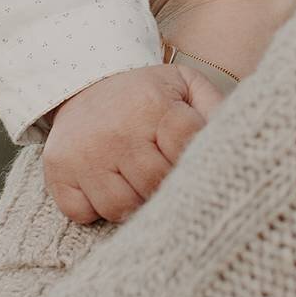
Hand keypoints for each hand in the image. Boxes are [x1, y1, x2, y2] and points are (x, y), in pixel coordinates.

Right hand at [42, 62, 222, 225]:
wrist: (86, 83)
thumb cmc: (146, 94)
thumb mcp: (184, 86)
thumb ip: (215, 110)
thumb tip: (236, 141)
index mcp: (152, 105)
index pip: (186, 150)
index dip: (192, 162)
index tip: (191, 162)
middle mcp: (117, 131)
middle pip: (155, 186)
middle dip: (166, 188)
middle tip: (165, 178)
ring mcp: (85, 154)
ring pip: (120, 209)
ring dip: (133, 203)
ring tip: (137, 182)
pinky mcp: (59, 172)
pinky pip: (83, 214)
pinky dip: (96, 209)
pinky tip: (106, 185)